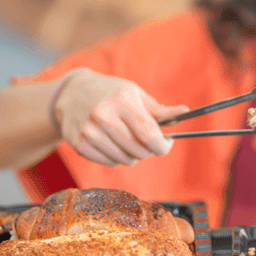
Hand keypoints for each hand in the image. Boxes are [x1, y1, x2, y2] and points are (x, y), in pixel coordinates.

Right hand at [52, 71, 188, 165]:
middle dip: (149, 149)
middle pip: (139, 151)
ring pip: (126, 160)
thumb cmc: (110, 93)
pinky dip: (117, 157)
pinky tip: (112, 142)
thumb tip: (185, 113)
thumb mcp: (134, 94)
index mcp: (122, 101)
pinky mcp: (80, 145)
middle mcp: (103, 116)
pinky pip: (111, 163)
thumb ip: (159, 110)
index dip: (163, 146)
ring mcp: (89, 132)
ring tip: (127, 139)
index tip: (166, 144)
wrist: (71, 94)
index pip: (149, 134)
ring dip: (133, 154)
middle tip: (146, 140)